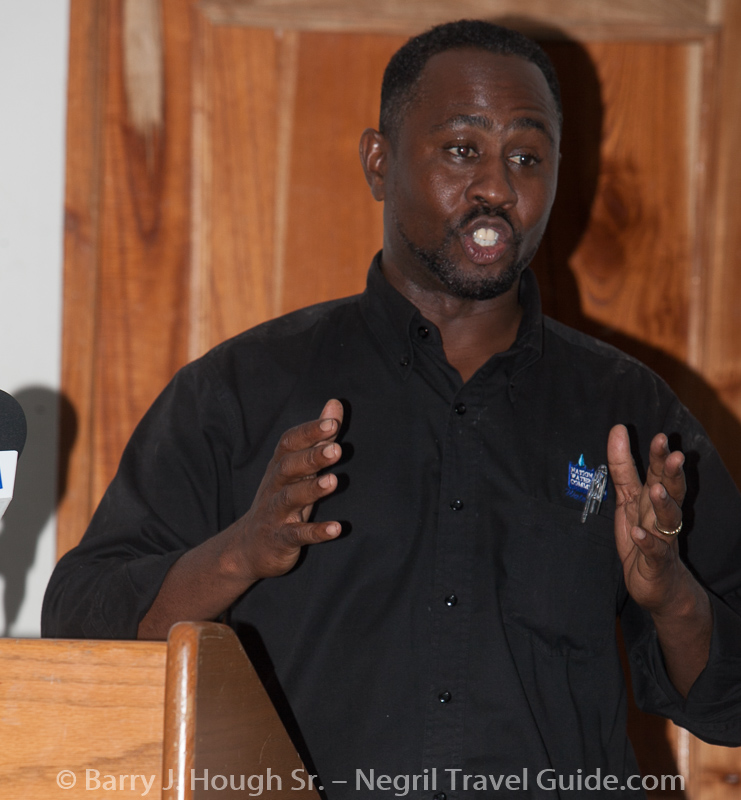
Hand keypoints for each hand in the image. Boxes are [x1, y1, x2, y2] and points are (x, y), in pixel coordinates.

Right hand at [228, 399, 343, 582]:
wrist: (247, 548)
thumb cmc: (281, 500)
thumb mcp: (298, 468)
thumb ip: (318, 438)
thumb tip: (335, 404)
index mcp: (280, 467)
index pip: (290, 442)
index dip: (309, 432)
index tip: (332, 422)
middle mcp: (275, 486)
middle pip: (288, 467)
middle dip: (311, 457)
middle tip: (336, 449)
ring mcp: (276, 513)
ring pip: (290, 498)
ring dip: (312, 489)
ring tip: (334, 481)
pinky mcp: (281, 539)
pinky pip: (297, 534)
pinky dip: (316, 532)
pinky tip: (336, 528)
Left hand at [607, 424, 687, 613]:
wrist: (659, 583)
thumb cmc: (642, 535)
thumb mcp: (627, 498)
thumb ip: (622, 467)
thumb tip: (617, 429)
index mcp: (653, 498)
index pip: (657, 473)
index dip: (658, 456)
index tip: (660, 437)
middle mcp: (661, 515)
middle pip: (670, 490)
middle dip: (671, 473)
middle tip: (673, 455)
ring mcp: (662, 538)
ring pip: (668, 519)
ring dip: (663, 504)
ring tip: (656, 490)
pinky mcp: (657, 562)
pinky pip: (654, 551)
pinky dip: (647, 542)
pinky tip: (638, 534)